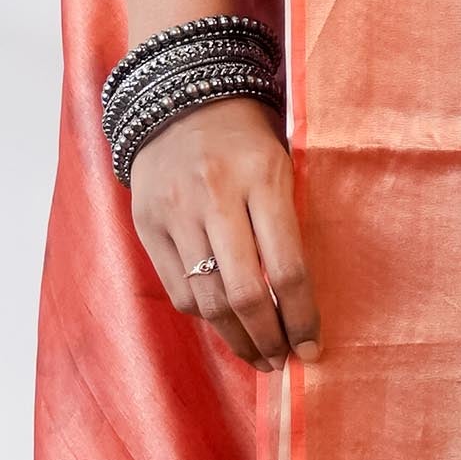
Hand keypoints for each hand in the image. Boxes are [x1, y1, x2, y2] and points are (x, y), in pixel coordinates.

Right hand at [127, 94, 319, 367]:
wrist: (181, 100)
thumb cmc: (247, 140)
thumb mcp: (282, 165)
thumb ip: (288, 226)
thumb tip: (301, 303)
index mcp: (263, 178)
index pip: (288, 268)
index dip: (302, 318)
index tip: (312, 347)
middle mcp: (216, 197)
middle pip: (246, 292)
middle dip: (269, 338)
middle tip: (283, 359)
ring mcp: (177, 212)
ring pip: (208, 299)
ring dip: (236, 339)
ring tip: (257, 355)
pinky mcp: (148, 224)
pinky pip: (178, 289)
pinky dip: (204, 315)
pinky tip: (223, 323)